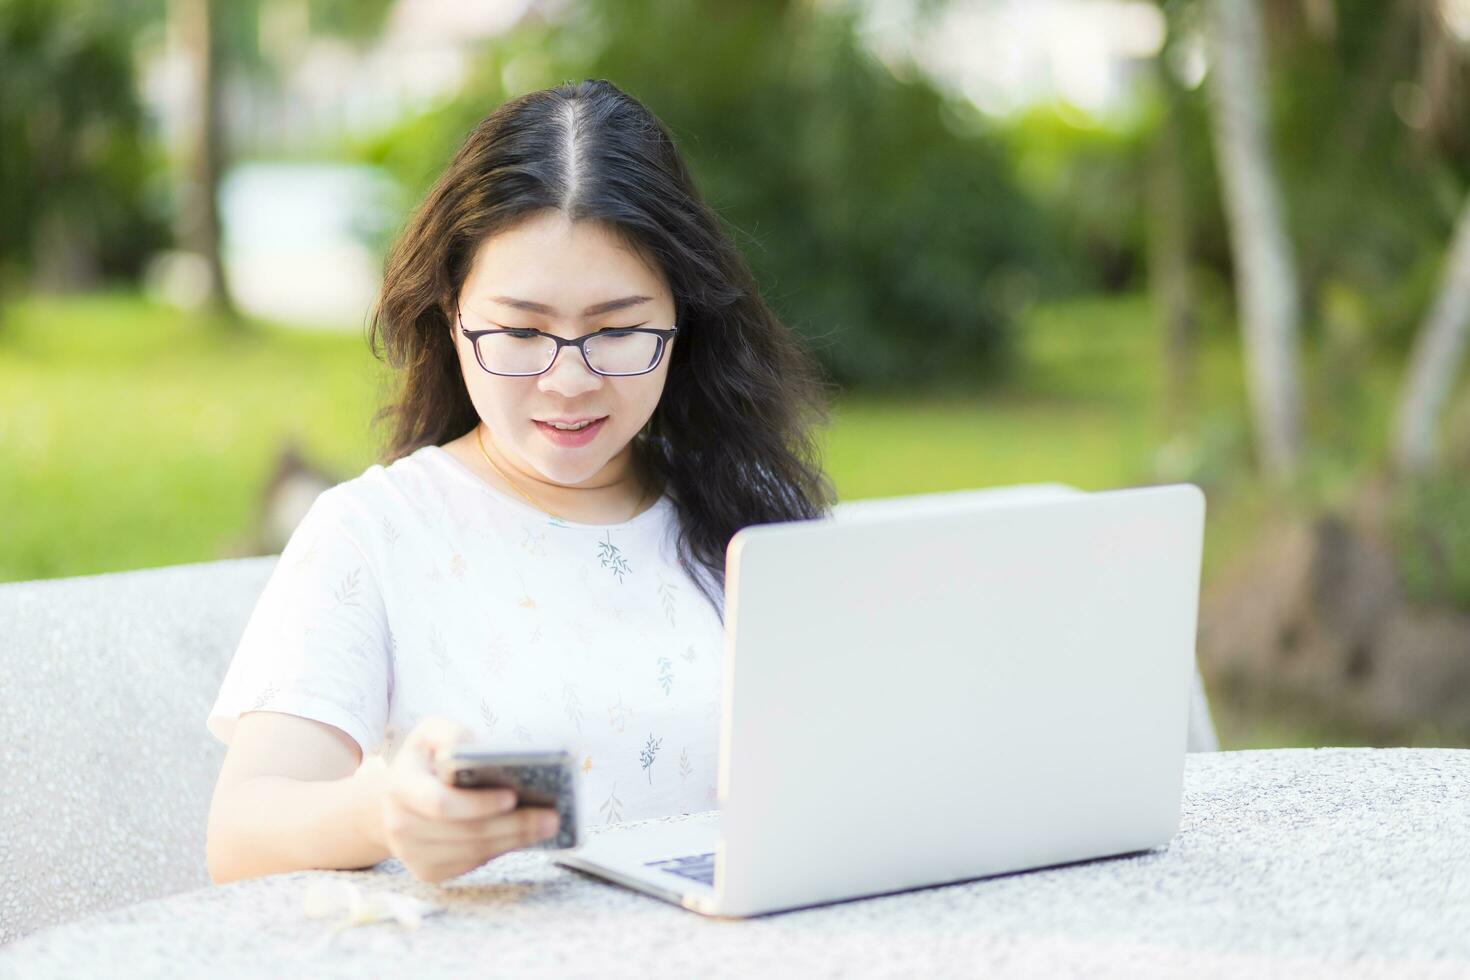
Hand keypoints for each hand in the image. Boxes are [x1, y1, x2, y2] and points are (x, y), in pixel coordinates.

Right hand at [373, 717, 560, 883]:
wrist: (394, 801)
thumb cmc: (424, 762)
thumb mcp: (430, 733)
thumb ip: (450, 733)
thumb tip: (471, 749)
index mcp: (400, 788)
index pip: (441, 803)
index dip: (477, 804)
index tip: (513, 796)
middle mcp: (400, 826)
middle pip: (466, 833)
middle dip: (513, 826)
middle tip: (551, 816)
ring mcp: (412, 855)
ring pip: (473, 852)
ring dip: (515, 841)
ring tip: (548, 826)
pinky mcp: (427, 872)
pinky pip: (471, 864)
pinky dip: (501, 850)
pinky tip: (526, 837)